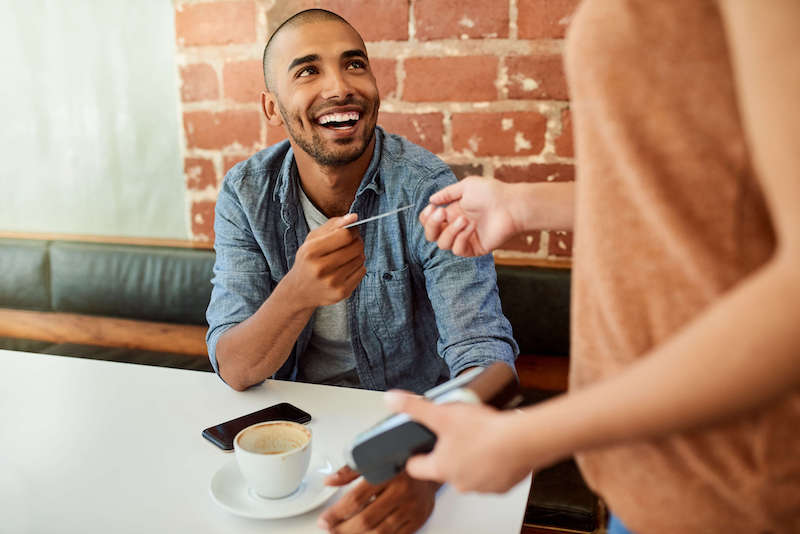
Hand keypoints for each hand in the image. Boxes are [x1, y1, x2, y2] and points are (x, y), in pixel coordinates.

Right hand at [287, 213, 365, 308]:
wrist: (298, 291)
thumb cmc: (308, 260)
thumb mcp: (313, 239)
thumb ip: (333, 225)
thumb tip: (354, 217)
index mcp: (311, 251)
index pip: (345, 235)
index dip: (352, 230)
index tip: (351, 230)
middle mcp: (320, 268)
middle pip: (355, 247)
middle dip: (357, 241)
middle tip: (351, 242)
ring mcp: (332, 283)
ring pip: (360, 259)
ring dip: (358, 253)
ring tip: (347, 255)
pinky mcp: (341, 293)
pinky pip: (362, 271)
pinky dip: (358, 266)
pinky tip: (347, 267)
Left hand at [318, 466, 436, 533]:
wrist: (431, 464)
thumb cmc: (400, 460)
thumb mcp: (375, 457)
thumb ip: (351, 470)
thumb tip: (329, 481)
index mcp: (388, 473)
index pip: (356, 499)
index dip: (337, 513)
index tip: (324, 519)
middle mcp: (401, 492)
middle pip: (366, 519)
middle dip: (342, 529)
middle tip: (329, 529)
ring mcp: (411, 508)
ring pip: (379, 532)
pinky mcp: (418, 519)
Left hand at [384, 391, 535, 492]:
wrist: (522, 441)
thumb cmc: (485, 431)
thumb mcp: (443, 414)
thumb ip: (415, 407)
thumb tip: (392, 400)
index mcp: (441, 467)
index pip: (416, 468)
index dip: (415, 456)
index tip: (418, 449)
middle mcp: (458, 482)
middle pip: (445, 468)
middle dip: (449, 452)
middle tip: (457, 434)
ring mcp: (480, 486)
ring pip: (469, 472)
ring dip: (471, 459)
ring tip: (478, 438)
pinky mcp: (501, 486)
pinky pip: (492, 475)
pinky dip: (492, 464)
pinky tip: (496, 448)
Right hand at [419, 177, 517, 255]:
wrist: (511, 204)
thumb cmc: (491, 193)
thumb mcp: (466, 187)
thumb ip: (447, 194)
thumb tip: (431, 199)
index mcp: (452, 213)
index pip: (430, 222)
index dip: (426, 218)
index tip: (433, 208)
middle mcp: (456, 227)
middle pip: (431, 236)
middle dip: (432, 225)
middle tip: (442, 213)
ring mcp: (465, 239)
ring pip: (443, 244)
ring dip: (450, 231)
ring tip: (465, 219)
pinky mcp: (474, 249)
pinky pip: (458, 250)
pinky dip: (462, 238)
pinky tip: (472, 227)